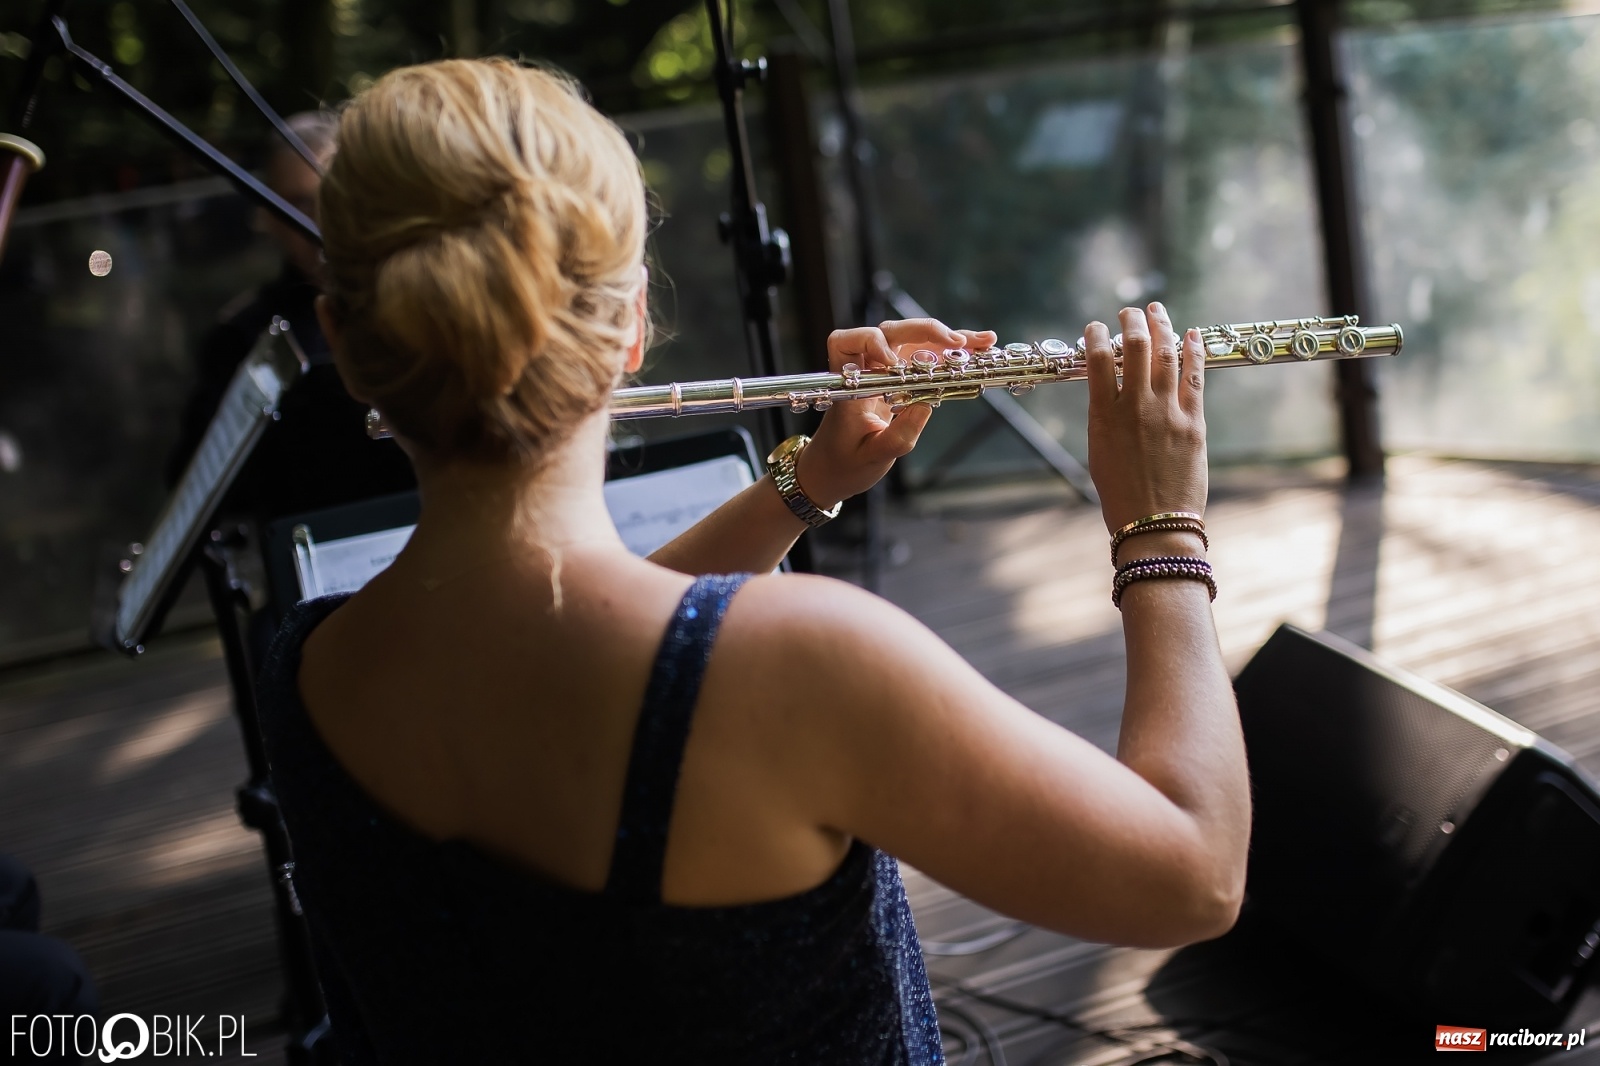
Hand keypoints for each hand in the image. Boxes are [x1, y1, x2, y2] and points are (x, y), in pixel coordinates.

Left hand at [797, 319, 997, 506]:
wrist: (834, 470)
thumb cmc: (844, 463)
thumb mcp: (874, 456)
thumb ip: (900, 435)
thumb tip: (927, 405)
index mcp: (849, 386)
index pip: (845, 343)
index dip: (869, 341)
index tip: (893, 362)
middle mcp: (865, 371)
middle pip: (890, 332)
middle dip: (925, 331)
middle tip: (957, 343)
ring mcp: (884, 374)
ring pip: (913, 341)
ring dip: (947, 339)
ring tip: (981, 342)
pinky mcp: (899, 381)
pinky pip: (924, 359)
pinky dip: (949, 356)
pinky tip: (975, 353)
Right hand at [1085, 303, 1207, 533]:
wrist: (1154, 524)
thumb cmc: (1121, 495)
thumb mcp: (1099, 452)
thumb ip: (1105, 417)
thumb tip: (1111, 389)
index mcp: (1103, 417)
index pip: (1095, 360)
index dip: (1094, 336)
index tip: (1095, 328)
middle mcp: (1134, 408)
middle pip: (1134, 347)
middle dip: (1131, 322)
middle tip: (1130, 312)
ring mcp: (1166, 412)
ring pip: (1165, 354)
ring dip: (1161, 326)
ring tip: (1156, 311)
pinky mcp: (1193, 422)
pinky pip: (1194, 376)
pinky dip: (1193, 350)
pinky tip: (1191, 334)